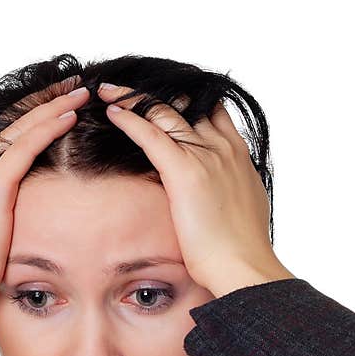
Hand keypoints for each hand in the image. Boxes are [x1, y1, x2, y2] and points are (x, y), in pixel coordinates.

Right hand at [0, 75, 90, 332]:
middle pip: (16, 121)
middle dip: (48, 100)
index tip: (64, 100)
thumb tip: (31, 209)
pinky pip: (24, 148)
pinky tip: (69, 117)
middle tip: (77, 84)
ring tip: (81, 92)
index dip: (37, 112)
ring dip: (54, 106)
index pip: (10, 131)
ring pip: (22, 127)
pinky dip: (48, 129)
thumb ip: (8, 208)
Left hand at [96, 84, 293, 296]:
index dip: (188, 103)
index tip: (168, 101)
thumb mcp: (243, 209)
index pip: (212, 113)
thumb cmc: (242, 248)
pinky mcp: (184, 170)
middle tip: (132, 90)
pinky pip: (150, 132)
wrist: (244, 265)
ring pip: (165, 112)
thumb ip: (230, 190)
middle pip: (188, 105)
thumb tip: (219, 194)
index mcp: (239, 156)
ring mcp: (205, 156)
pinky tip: (110, 109)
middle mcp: (224, 147)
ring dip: (135, 98)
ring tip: (111, 90)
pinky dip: (128, 117)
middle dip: (158, 95)